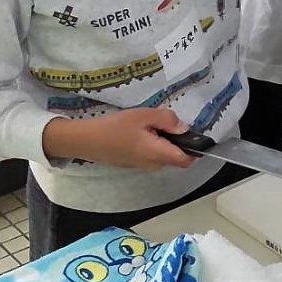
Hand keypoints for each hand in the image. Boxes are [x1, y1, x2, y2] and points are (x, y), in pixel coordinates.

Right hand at [42, 109, 193, 169]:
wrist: (85, 140)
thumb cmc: (115, 127)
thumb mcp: (144, 116)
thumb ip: (168, 120)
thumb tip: (184, 128)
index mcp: (159, 154)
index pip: (187, 160)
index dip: (195, 148)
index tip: (195, 134)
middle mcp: (153, 165)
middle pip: (175, 156)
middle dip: (176, 140)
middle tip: (164, 122)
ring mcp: (141, 165)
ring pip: (162, 154)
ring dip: (162, 141)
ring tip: (149, 124)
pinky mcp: (132, 163)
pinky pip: (150, 154)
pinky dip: (151, 143)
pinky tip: (138, 130)